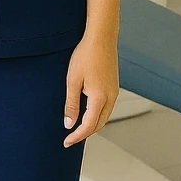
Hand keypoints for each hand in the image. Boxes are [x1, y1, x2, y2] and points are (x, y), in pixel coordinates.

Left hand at [63, 32, 119, 147]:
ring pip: (104, 117)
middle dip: (85, 134)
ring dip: (92, 125)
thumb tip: (69, 123)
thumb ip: (71, 104)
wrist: (101, 38)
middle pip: (99, 125)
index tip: (66, 142)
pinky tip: (87, 113)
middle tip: (70, 138)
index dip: (76, 136)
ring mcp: (114, 92)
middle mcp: (111, 97)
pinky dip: (97, 116)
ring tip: (77, 128)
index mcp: (100, 98)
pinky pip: (107, 108)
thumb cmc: (86, 55)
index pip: (88, 126)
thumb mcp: (73, 81)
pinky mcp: (114, 86)